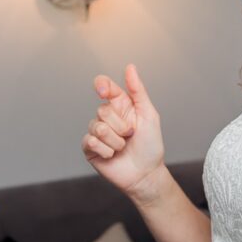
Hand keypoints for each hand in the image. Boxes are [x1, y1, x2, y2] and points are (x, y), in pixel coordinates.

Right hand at [82, 64, 165, 201]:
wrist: (145, 174)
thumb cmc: (150, 145)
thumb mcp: (149, 115)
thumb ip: (138, 91)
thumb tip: (130, 67)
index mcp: (121, 106)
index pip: (106, 87)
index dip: (102, 85)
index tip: (103, 90)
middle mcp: (107, 117)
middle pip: (102, 110)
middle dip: (121, 126)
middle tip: (130, 135)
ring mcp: (97, 133)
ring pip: (97, 127)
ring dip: (115, 141)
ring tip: (123, 147)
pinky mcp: (90, 148)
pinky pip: (91, 141)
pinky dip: (106, 150)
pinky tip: (112, 155)